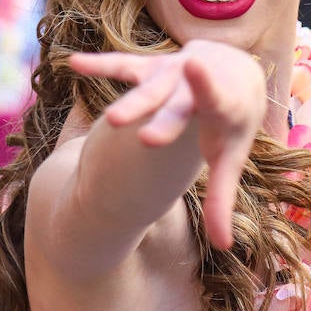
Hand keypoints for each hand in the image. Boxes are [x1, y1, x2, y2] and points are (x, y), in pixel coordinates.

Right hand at [68, 40, 265, 248]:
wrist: (237, 73)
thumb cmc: (232, 125)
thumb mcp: (230, 157)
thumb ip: (221, 200)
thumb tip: (223, 247)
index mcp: (223, 107)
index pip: (217, 100)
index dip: (208, 89)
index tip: (197, 73)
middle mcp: (198, 86)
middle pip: (178, 105)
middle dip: (164, 120)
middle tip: (146, 140)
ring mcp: (174, 72)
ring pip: (150, 88)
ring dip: (133, 104)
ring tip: (112, 121)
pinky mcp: (154, 66)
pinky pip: (125, 65)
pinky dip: (101, 65)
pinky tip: (72, 63)